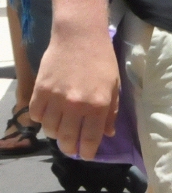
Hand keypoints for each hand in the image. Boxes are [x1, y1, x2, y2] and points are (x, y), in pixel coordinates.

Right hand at [28, 28, 120, 159]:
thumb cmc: (101, 60)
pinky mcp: (39, 91)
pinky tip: (50, 115)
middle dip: (70, 148)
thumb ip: (111, 112)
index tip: (87, 155)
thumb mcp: (114, 86)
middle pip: (67, 138)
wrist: (79, 37)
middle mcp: (75, 105)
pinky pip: (37, 116)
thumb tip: (108, 134)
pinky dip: (42, 120)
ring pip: (50, 129)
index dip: (88, 151)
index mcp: (98, 105)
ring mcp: (55, 98)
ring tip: (62, 130)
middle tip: (72, 149)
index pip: (91, 138)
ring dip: (56, 134)